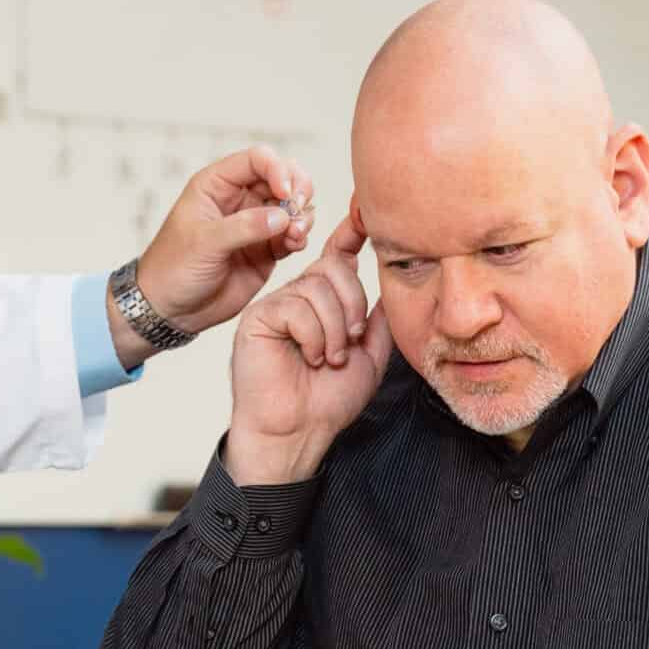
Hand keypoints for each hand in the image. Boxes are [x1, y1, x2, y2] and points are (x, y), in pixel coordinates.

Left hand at [112, 146, 316, 368]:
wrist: (171, 309)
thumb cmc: (173, 269)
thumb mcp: (203, 243)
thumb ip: (243, 227)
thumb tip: (282, 216)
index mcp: (217, 185)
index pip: (257, 160)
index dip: (278, 169)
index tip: (286, 192)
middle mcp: (239, 199)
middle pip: (283, 177)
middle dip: (298, 189)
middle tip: (298, 209)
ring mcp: (255, 224)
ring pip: (292, 206)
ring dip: (303, 215)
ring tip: (295, 234)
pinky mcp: (266, 249)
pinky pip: (293, 234)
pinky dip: (300, 236)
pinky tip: (294, 245)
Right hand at [224, 203, 391, 483]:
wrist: (297, 432)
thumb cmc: (327, 402)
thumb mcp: (369, 356)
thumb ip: (377, 320)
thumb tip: (390, 283)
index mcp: (323, 302)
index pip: (337, 256)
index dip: (352, 232)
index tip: (367, 215)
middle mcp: (298, 297)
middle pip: (332, 267)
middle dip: (352, 303)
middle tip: (351, 341)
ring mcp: (277, 304)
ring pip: (316, 288)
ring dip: (333, 329)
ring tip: (329, 358)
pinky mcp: (258, 317)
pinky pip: (295, 306)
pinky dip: (312, 335)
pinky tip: (309, 358)